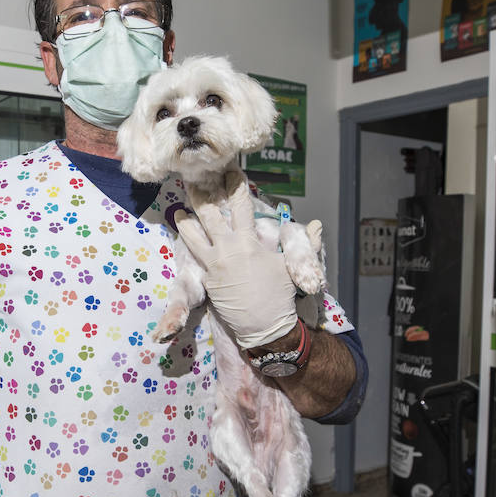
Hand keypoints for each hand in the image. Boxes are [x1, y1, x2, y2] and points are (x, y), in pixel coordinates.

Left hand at [174, 170, 298, 348]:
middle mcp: (228, 249)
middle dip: (202, 195)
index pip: (242, 206)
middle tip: (194, 180)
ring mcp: (215, 264)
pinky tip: (183, 234)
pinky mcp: (208, 278)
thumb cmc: (280, 295)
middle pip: (210, 215)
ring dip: (185, 220)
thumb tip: (317, 226)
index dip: (236, 185)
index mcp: (249, 242)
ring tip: (178, 209)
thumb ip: (304, 244)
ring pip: (193, 236)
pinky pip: (195, 256)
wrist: (265, 325)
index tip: (231, 171)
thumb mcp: (291, 267)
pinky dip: (188, 243)